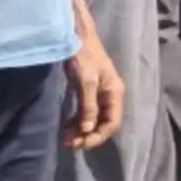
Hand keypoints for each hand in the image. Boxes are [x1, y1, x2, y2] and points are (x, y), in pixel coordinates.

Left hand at [63, 33, 123, 150]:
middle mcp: (110, 95)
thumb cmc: (83, 56)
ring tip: (65, 137)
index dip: (98, 136)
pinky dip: (78, 121)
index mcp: (115, 93)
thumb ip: (88, 106)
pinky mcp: (89, 91)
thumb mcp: (86, 81)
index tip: (80, 144)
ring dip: (82, 130)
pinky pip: (87, 112)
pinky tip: (67, 126)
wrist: (76, 36)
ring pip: (95, 119)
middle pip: (104, 123)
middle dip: (88, 135)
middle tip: (68, 143)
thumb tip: (87, 130)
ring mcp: (100, 93)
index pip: (112, 123)